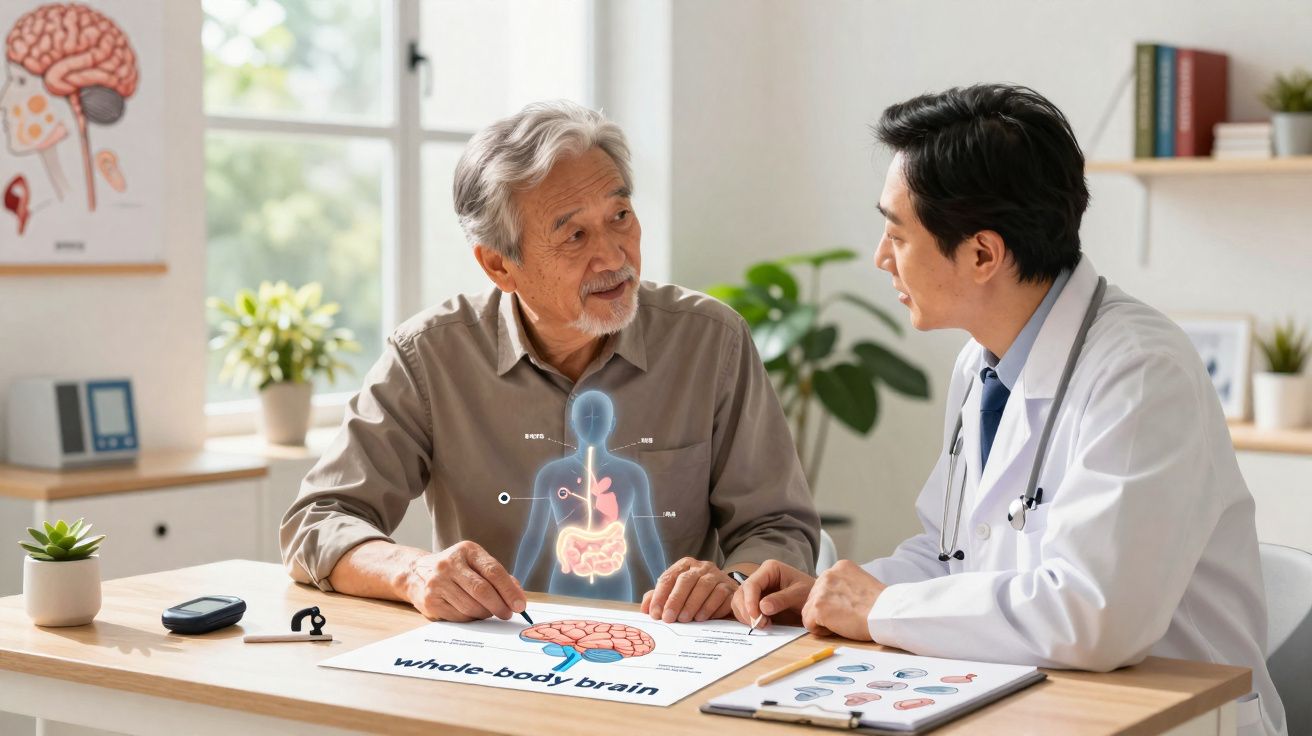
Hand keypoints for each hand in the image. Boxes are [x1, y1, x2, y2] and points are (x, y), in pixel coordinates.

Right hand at [400, 540, 526, 621]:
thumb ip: (499, 577)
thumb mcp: (477, 563)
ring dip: (486, 613)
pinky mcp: (431, 602)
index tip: (520, 605)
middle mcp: (449, 564)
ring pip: (471, 606)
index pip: (493, 571)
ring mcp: (437, 583)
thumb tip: (518, 597)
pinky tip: (472, 613)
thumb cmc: (457, 570)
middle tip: (508, 614)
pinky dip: (471, 618)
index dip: (509, 591)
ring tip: (489, 612)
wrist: (416, 573)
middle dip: (500, 606)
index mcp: (467, 550)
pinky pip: (459, 616)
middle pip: (482, 590)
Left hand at [642, 557, 736, 622]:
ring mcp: (718, 576)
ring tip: (684, 619)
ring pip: (704, 586)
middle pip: (686, 579)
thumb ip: (659, 598)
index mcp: (685, 566)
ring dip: (692, 604)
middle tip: (669, 618)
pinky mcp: (730, 587)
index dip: (660, 596)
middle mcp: (702, 567)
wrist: (726, 595)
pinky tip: (701, 618)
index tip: (655, 614)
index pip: (669, 577)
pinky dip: (709, 607)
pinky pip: (720, 594)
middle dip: (675, 600)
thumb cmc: (695, 596)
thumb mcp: (676, 594)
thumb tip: (645, 609)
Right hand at [730, 559, 814, 629]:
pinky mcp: (755, 601)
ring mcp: (756, 589)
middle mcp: (760, 577)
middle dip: (747, 611)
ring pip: (738, 602)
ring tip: (764, 625)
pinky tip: (762, 623)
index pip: (752, 584)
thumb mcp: (799, 595)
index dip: (750, 602)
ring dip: (746, 616)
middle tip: (761, 625)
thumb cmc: (810, 593)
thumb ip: (782, 600)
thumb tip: (762, 607)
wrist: (814, 601)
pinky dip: (748, 619)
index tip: (756, 618)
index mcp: (770, 569)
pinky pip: (743, 609)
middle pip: (741, 593)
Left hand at [800, 560, 885, 639]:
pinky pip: (809, 623)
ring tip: (843, 622)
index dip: (834, 602)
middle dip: (826, 611)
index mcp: (840, 567)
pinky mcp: (817, 606)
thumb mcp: (862, 584)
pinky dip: (821, 630)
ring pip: (809, 610)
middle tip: (846, 617)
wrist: (886, 613)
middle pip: (814, 598)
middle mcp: (828, 574)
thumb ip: (845, 586)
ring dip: (823, 621)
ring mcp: (821, 590)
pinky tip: (838, 628)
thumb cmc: (880, 606)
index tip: (849, 608)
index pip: (824, 587)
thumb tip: (835, 600)